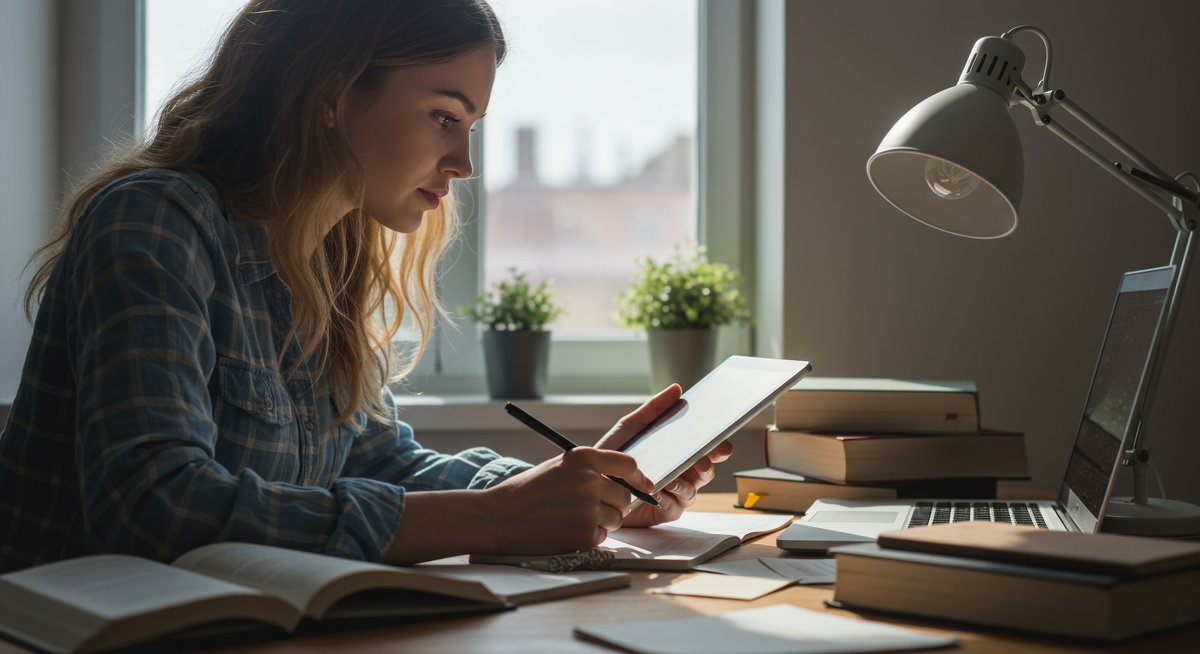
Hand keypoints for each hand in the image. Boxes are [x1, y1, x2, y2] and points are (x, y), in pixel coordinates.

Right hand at [479, 447, 653, 554]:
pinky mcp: (584, 533)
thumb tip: (624, 482)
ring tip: (572, 518)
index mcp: (584, 458)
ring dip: (602, 522)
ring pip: (616, 519)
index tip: (643, 486)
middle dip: (615, 505)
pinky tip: (565, 530)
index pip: (628, 465)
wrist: (498, 517)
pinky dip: (588, 537)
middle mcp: (590, 480)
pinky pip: (602, 537)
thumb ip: (589, 471)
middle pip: (625, 496)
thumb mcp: (559, 467)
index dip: (638, 477)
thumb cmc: (526, 492)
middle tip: (592, 508)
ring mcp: (589, 508)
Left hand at [593, 385, 734, 527]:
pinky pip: (674, 505)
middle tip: (702, 460)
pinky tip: (658, 490)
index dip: (718, 447)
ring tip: (676, 476)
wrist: (592, 482)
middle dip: (706, 465)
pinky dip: (667, 497)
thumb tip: (677, 389)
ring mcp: (675, 494)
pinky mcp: (665, 512)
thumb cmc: (614, 454)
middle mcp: (682, 474)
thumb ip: (654, 409)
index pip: (706, 450)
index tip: (722, 444)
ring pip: (693, 490)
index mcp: (679, 454)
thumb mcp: (631, 426)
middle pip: (705, 471)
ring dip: (686, 482)